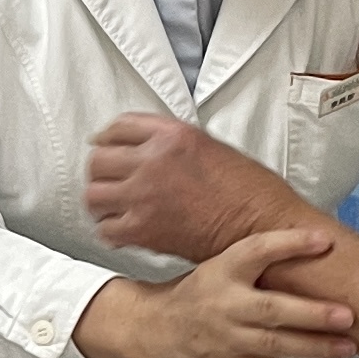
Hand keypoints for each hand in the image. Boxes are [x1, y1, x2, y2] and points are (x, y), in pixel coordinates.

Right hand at [76, 230, 354, 357]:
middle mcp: (224, 304)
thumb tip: (318, 240)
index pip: (256, 251)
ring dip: (314, 347)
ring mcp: (225, 339)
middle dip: (312, 314)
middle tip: (348, 314)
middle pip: (271, 309)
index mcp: (223, 270)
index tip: (324, 240)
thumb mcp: (221, 264)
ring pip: (274, 345)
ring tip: (349, 346)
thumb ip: (262, 258)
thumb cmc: (200, 292)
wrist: (154, 328)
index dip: (289, 243)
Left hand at [83, 114, 315, 264]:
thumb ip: (174, 144)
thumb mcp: (212, 148)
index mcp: (172, 135)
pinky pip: (106, 229)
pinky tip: (122, 230)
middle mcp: (153, 161)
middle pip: (98, 159)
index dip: (108, 137)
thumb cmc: (251, 193)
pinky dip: (111, 231)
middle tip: (108, 180)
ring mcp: (144, 195)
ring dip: (100, 201)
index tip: (104, 145)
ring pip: (94, 194)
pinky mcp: (143, 229)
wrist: (264, 228)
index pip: (120, 126)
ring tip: (111, 207)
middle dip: (101, 170)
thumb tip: (148, 149)